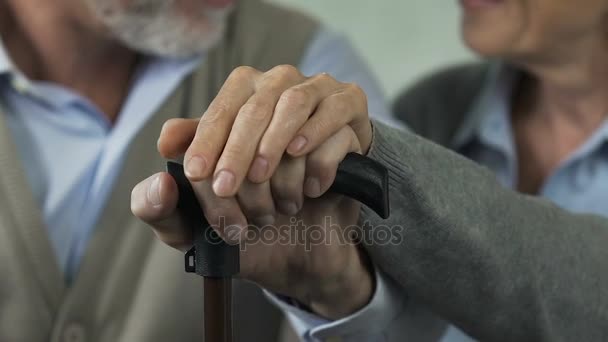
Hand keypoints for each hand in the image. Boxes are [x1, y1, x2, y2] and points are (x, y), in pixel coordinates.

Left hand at [132, 65, 374, 318]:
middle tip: (232, 195)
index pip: (218, 112)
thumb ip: (161, 208)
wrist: (307, 250)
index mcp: (236, 103)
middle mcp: (277, 87)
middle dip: (238, 155)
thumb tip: (159, 182)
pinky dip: (319, 160)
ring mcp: (317, 98)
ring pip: (294, 107)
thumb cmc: (249, 225)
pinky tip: (311, 189)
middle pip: (254, 106)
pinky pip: (335, 125)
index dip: (205, 142)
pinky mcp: (351, 118)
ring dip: (278, 156)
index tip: (196, 175)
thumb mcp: (195, 225)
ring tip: (275, 199)